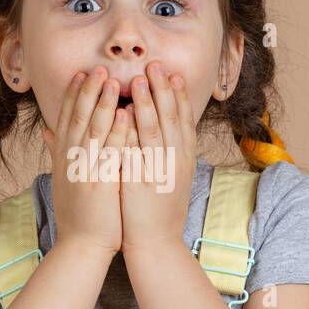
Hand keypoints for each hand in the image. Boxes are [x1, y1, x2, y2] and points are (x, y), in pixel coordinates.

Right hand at [42, 66, 129, 255]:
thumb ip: (57, 151)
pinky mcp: (100, 184)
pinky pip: (109, 153)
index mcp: (63, 158)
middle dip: (87, 91)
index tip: (80, 74)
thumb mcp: (62, 179)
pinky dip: (116, 132)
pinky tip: (124, 115)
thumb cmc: (77, 214)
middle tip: (97, 68)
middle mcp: (70, 161)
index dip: (72, 95)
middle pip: (78, 118)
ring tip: (111, 80)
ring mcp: (84, 171)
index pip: (65, 118)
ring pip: (93, 130)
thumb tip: (47, 130)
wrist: (81, 246)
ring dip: (102, 103)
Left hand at [119, 61, 196, 256]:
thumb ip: (168, 154)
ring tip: (139, 78)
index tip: (172, 74)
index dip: (178, 95)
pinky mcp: (142, 181)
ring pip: (156, 129)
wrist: (157, 244)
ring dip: (148, 101)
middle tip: (156, 64)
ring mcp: (160, 171)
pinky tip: (124, 112)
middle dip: (164, 89)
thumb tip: (163, 132)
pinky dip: (131, 129)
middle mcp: (177, 161)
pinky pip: (137, 150)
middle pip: (172, 117)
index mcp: (184, 159)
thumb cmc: (159, 212)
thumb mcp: (171, 179)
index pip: (184, 119)